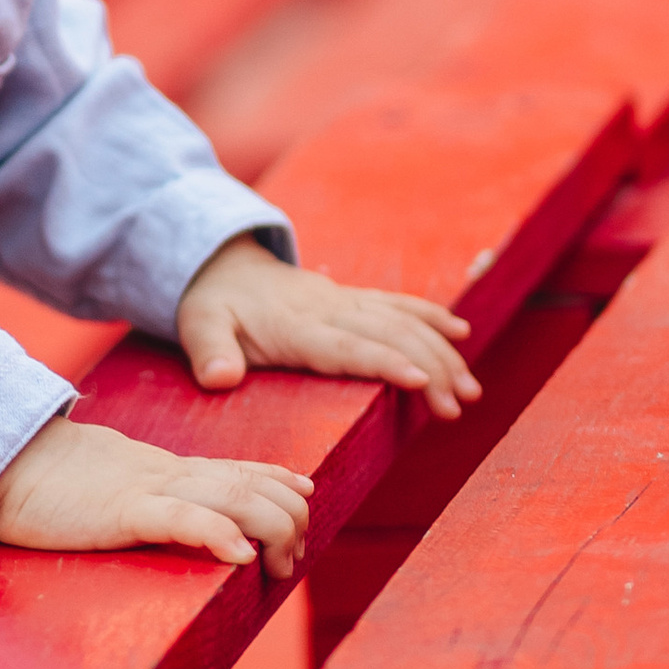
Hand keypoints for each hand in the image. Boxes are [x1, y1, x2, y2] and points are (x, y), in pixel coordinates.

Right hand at [0, 412, 312, 575]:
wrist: (2, 460)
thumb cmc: (44, 482)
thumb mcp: (105, 485)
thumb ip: (134, 496)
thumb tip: (149, 514)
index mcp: (163, 470)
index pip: (237, 468)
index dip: (278, 478)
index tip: (306, 493)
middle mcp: (169, 475)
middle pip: (252, 485)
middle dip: (289, 519)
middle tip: (293, 560)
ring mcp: (150, 490)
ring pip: (234, 499)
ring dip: (273, 532)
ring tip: (282, 566)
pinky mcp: (126, 510)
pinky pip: (185, 519)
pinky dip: (222, 535)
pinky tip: (241, 558)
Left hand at [176, 238, 479, 420]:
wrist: (218, 263)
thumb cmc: (210, 304)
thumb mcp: (197, 326)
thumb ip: (209, 352)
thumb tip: (219, 379)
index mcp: (295, 324)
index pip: (348, 346)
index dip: (386, 362)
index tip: (423, 382)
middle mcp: (328, 308)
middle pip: (389, 336)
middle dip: (431, 367)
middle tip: (459, 405)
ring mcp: (343, 300)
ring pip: (403, 322)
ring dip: (442, 353)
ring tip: (471, 391)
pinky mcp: (351, 298)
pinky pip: (397, 304)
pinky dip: (430, 317)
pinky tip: (461, 334)